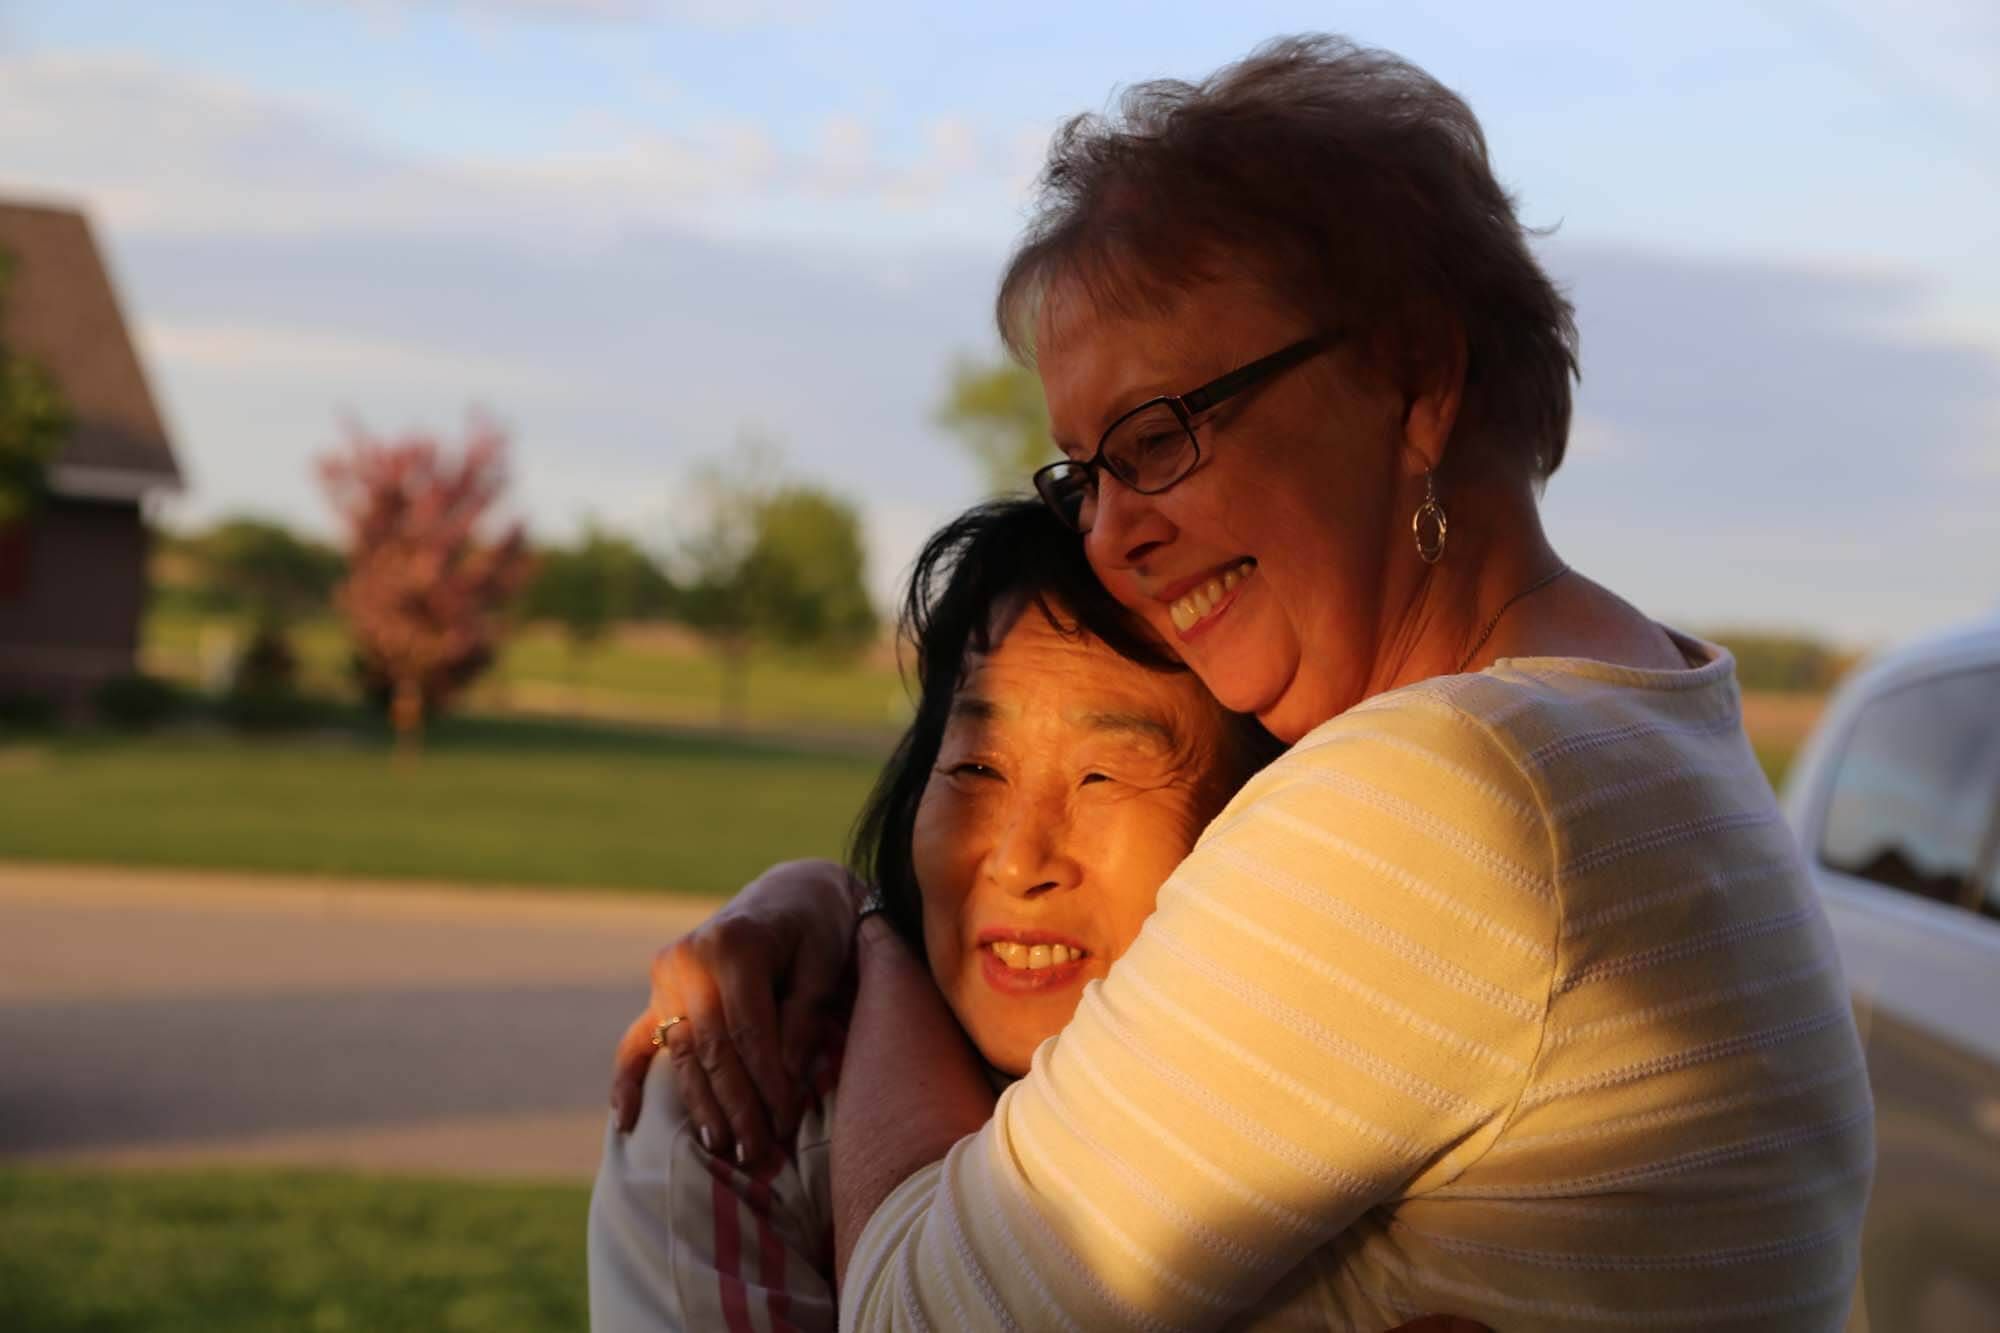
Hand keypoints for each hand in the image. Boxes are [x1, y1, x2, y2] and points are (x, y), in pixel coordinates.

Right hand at [609, 858, 864, 1164]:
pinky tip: (625, 1122)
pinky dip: (628, 1081)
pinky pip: (636, 1041)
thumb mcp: (822, 966)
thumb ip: (802, 1021)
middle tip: (759, 1154)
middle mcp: (690, 959)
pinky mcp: (659, 990)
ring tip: (722, 1150)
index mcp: (733, 945)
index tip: (787, 1125)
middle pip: (713, 1051)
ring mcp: (667, 976)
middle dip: (737, 1107)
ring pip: (682, 1054)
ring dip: (700, 1106)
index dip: (769, 1084)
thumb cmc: (816, 930)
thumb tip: (787, 1083)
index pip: (750, 1034)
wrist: (791, 893)